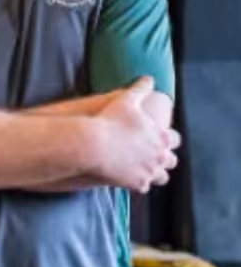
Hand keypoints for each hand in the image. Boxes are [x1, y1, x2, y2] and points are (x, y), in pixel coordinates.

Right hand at [90, 77, 179, 192]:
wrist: (92, 145)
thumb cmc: (110, 121)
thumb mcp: (127, 100)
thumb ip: (140, 89)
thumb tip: (148, 78)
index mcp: (161, 136)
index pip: (175, 139)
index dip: (168, 138)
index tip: (160, 137)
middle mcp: (160, 156)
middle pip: (171, 160)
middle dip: (164, 157)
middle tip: (153, 154)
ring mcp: (149, 171)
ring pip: (162, 177)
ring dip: (155, 172)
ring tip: (146, 168)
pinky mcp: (137, 183)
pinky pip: (144, 187)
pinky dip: (139, 183)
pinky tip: (132, 179)